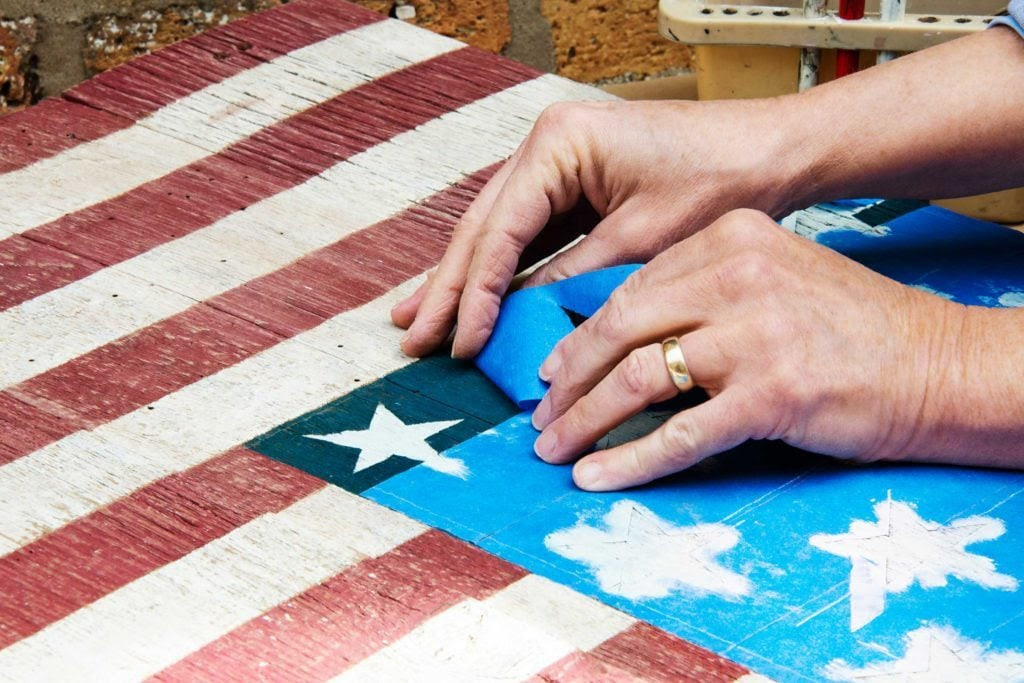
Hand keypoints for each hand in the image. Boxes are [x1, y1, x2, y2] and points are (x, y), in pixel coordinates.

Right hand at [391, 99, 804, 357]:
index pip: (501, 229)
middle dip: (449, 286)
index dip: (476, 292)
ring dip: (462, 279)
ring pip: (497, 231)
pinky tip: (471, 297)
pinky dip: (502, 270)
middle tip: (411, 335)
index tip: (458, 341)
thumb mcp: (641, 241)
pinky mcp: (574, 183)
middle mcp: (548, 145)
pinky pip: (527, 233)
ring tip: (417, 319)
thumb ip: (571, 278)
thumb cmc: (719, 180)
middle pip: (484, 226)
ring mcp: (557, 162)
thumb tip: (518, 321)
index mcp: (560, 143)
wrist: (772, 152)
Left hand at [531, 209, 969, 490]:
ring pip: (638, 379)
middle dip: (569, 380)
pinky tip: (597, 477)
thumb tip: (616, 336)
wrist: (933, 365)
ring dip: (585, 420)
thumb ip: (700, 292)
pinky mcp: (772, 395)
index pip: (629, 290)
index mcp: (731, 238)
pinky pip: (679, 434)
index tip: (550, 370)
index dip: (579, 337)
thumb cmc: (848, 326)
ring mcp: (755, 335)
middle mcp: (738, 277)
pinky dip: (629, 460)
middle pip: (620, 330)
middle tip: (540, 414)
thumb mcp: (772, 278)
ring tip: (554, 448)